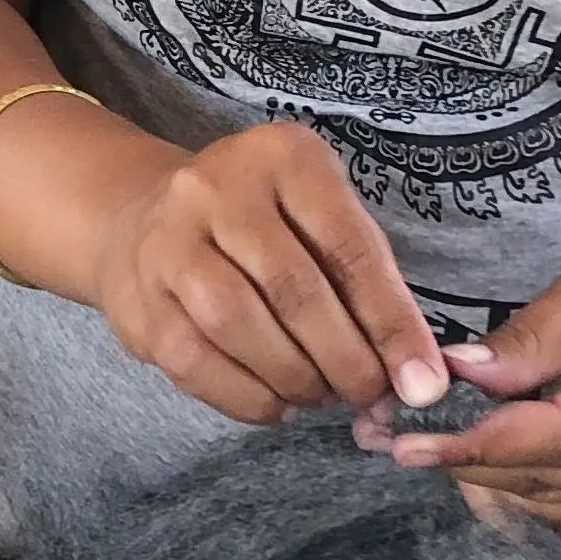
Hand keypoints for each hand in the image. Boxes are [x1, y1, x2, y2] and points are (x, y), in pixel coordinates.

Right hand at [86, 118, 450, 423]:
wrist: (142, 218)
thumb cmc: (260, 226)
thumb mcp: (317, 219)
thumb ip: (364, 280)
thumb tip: (415, 374)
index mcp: (282, 156)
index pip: (347, 246)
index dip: (391, 321)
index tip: (422, 381)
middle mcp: (216, 188)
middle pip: (292, 287)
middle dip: (343, 357)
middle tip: (368, 394)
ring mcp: (167, 241)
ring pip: (236, 323)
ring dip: (293, 377)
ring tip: (320, 394)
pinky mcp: (138, 297)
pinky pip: (194, 360)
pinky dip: (246, 396)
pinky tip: (276, 403)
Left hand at [365, 232, 560, 532]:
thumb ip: (529, 343)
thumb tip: (455, 380)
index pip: (555, 439)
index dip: (473, 446)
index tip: (404, 445)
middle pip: (557, 481)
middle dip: (472, 465)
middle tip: (402, 443)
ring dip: (499, 487)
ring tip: (444, 450)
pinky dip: (539, 497)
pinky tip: (498, 468)